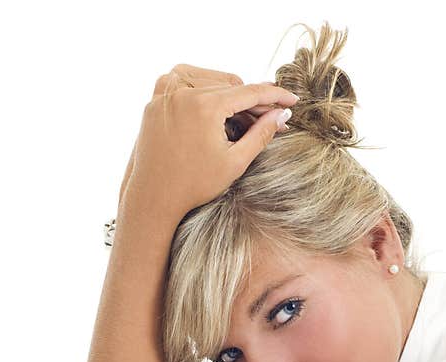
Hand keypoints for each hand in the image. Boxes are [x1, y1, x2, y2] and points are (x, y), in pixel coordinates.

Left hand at [117, 64, 298, 223]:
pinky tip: (215, 106)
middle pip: (232, 85)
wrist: (153, 196)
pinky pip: (187, 82)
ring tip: (243, 118)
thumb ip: (262, 134)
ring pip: (212, 80)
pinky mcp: (155, 98)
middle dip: (253, 100)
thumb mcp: (235, 162)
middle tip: (270, 119)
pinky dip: (205, 89)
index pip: (250, 92)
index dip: (275, 96)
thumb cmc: (194, 185)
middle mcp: (182, 91)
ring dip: (230, 94)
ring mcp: (165, 92)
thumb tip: (282, 114)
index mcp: (204, 105)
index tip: (292, 100)